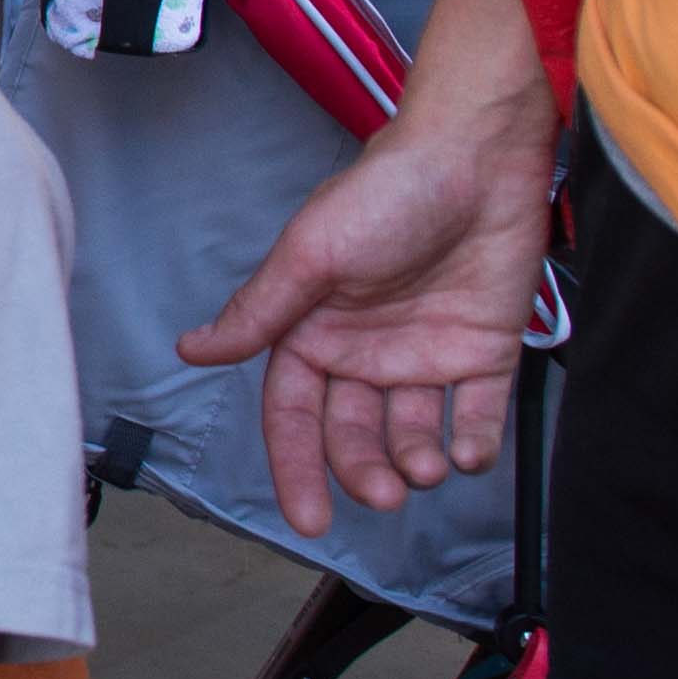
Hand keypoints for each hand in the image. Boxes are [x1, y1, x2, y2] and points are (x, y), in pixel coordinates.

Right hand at [176, 114, 553, 533]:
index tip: (308, 520)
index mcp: (316, 331)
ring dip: (417, 462)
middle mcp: (367, 351)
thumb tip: (192, 351)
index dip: (297, 467)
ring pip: (414, 433)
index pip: (294, 414)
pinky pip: (478, 412)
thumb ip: (260, 312)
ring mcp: (427, 353)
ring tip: (428, 470)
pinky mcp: (484, 351)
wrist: (477, 157)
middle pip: (354, 434)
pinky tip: (469, 454)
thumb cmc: (385, 194)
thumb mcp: (311, 255)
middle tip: (385, 494)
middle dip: (365, 471)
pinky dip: (475, 441)